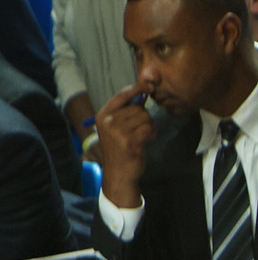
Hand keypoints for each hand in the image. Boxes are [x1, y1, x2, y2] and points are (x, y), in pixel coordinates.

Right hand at [95, 84, 153, 205]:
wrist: (119, 173)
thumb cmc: (121, 149)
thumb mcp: (117, 127)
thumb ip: (126, 111)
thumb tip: (142, 94)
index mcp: (103, 115)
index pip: (121, 96)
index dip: (136, 89)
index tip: (148, 87)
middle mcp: (108, 121)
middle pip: (137, 108)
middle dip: (145, 118)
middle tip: (142, 130)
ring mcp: (118, 131)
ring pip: (145, 117)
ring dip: (149, 126)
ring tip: (143, 136)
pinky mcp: (129, 141)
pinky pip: (149, 128)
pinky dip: (151, 133)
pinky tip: (146, 141)